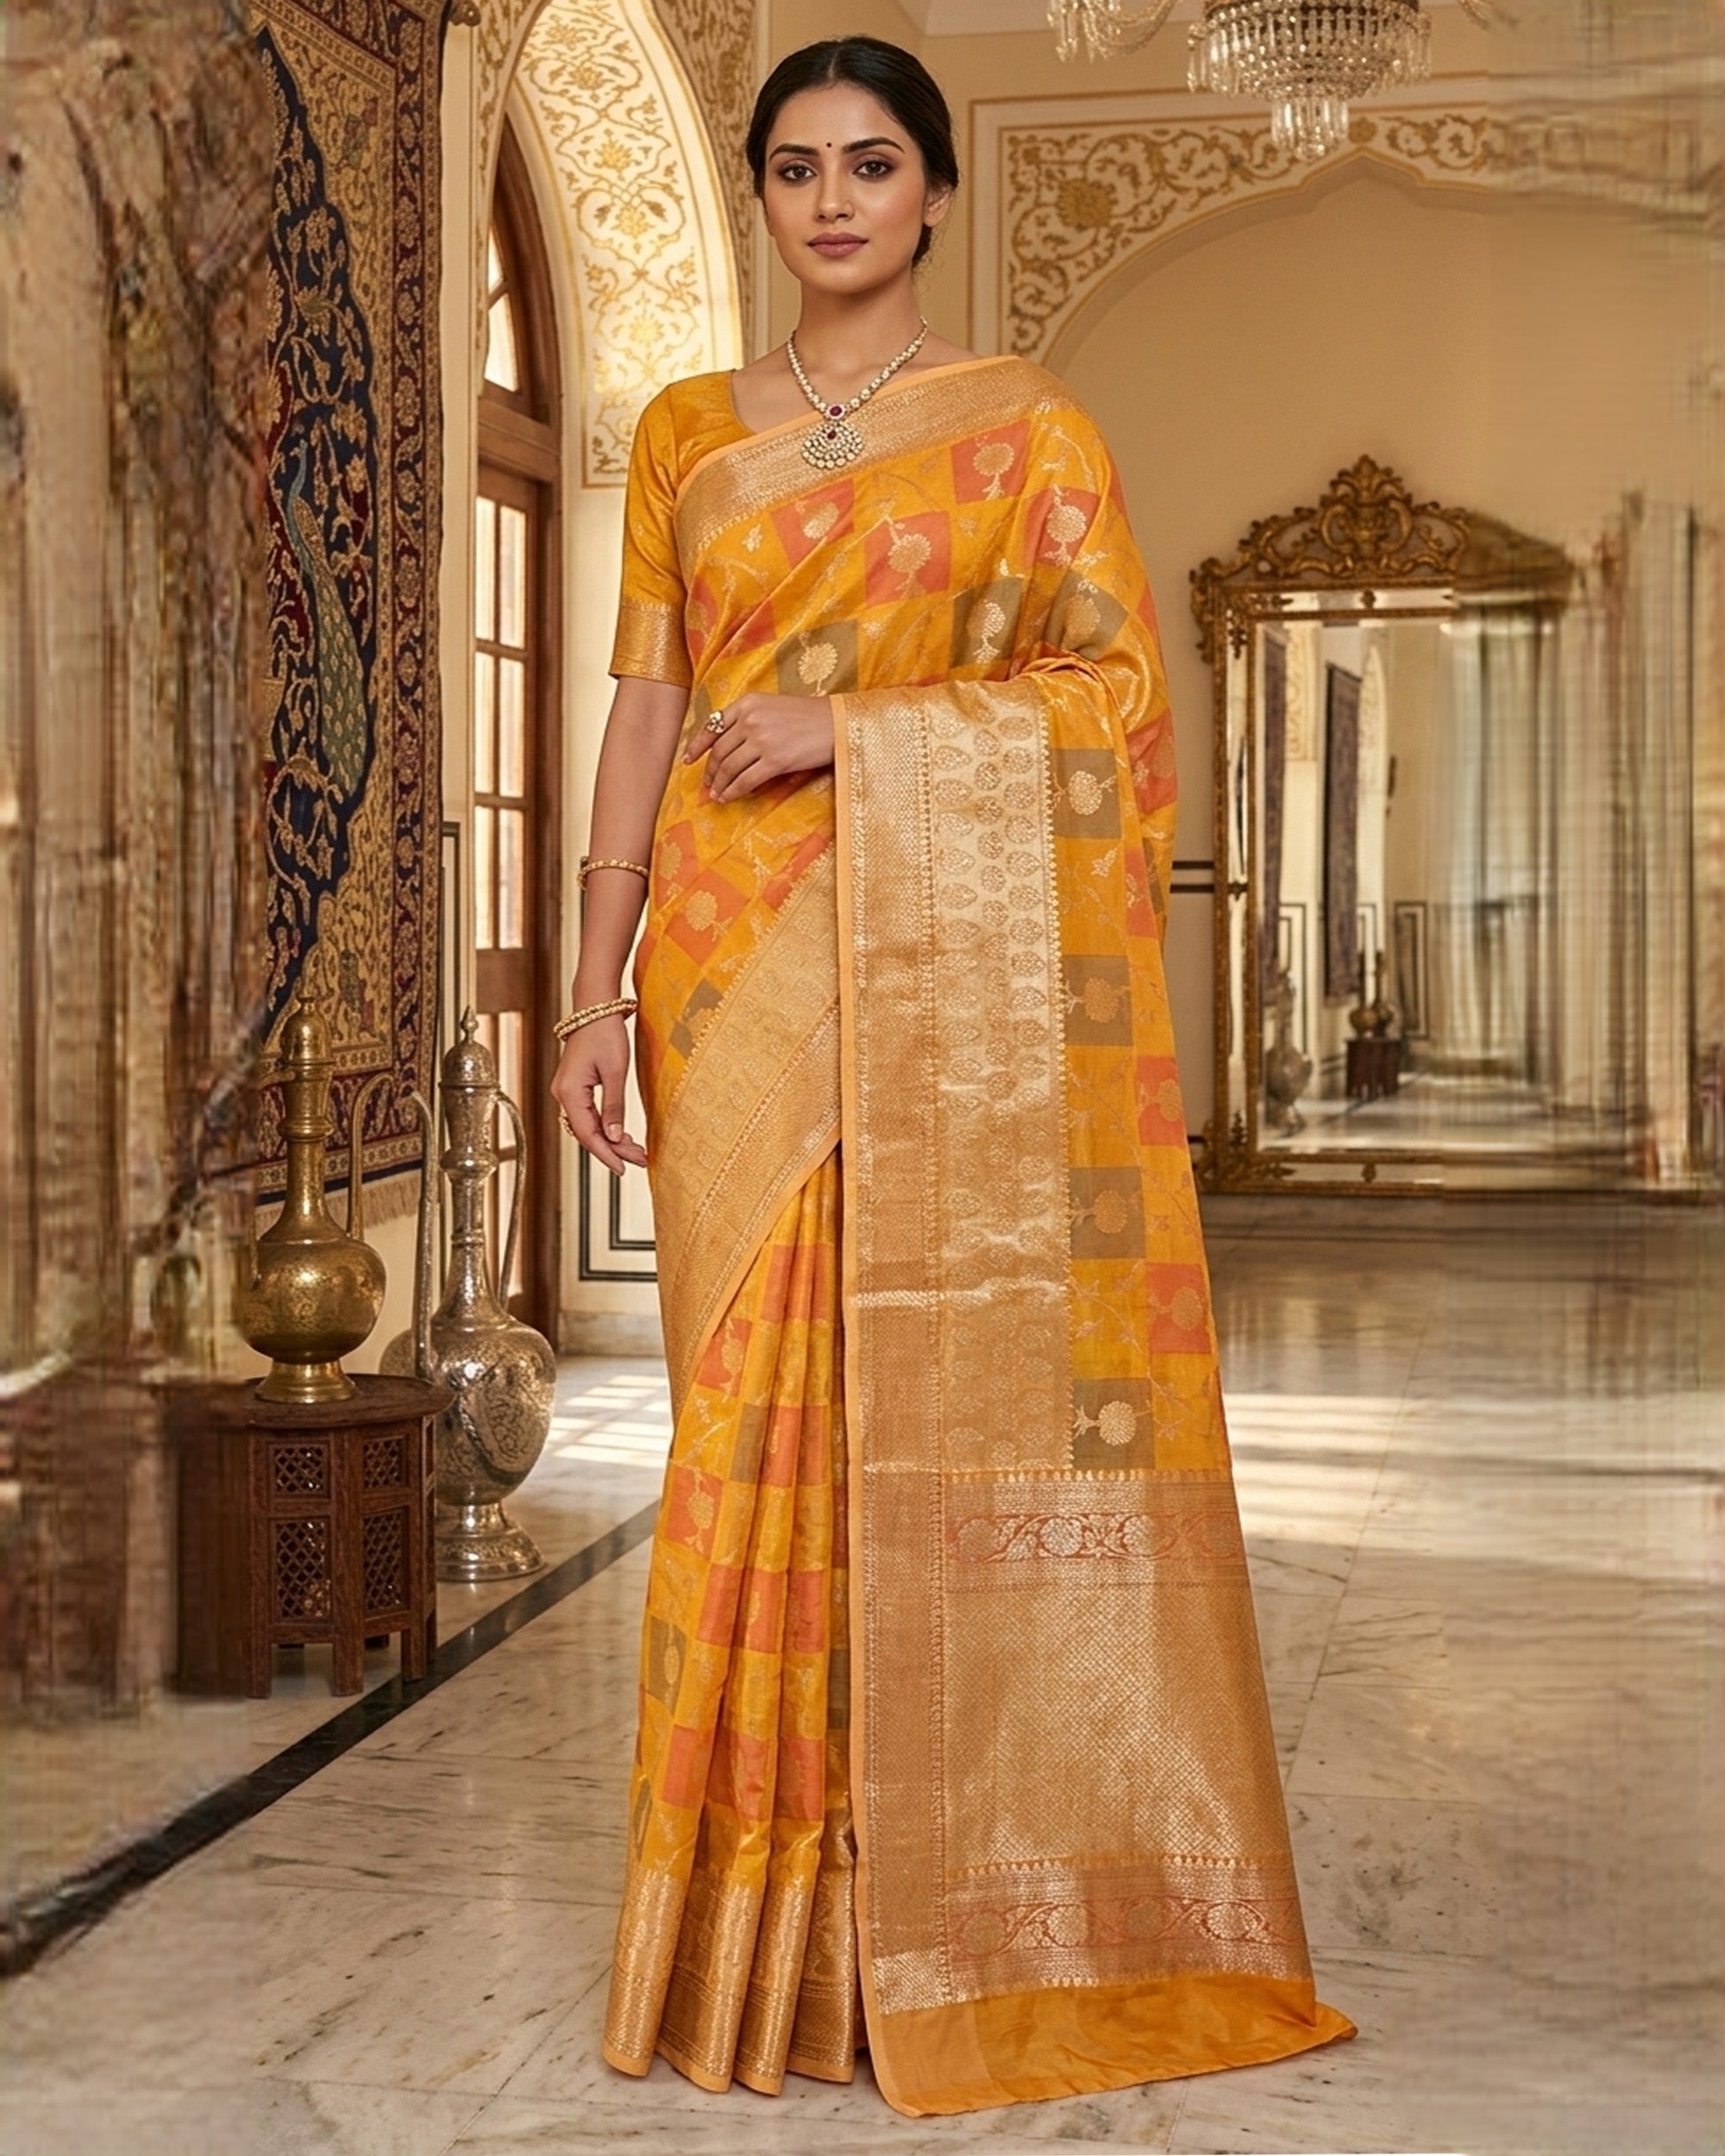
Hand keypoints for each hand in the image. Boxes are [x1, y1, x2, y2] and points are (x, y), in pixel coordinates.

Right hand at [551, 1014, 648, 1177]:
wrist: (595, 1007)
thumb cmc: (606, 1034)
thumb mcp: (615, 1072)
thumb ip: (614, 1106)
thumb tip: (614, 1137)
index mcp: (569, 1092)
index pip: (588, 1134)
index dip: (606, 1154)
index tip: (625, 1169)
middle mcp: (563, 1094)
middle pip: (587, 1133)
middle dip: (614, 1150)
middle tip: (641, 1161)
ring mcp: (567, 1091)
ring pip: (588, 1126)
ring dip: (611, 1139)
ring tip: (637, 1151)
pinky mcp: (575, 1087)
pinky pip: (588, 1115)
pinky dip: (605, 1126)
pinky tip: (622, 1134)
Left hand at [683, 692, 833, 802]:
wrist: (837, 724)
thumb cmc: (808, 717)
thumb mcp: (773, 706)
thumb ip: (749, 719)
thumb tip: (728, 746)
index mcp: (748, 703)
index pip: (713, 726)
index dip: (697, 746)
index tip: (688, 759)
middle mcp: (751, 719)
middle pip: (720, 751)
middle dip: (710, 771)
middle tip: (708, 783)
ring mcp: (762, 740)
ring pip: (729, 768)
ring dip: (720, 784)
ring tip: (717, 794)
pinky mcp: (775, 760)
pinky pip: (745, 781)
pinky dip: (733, 792)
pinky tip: (729, 797)